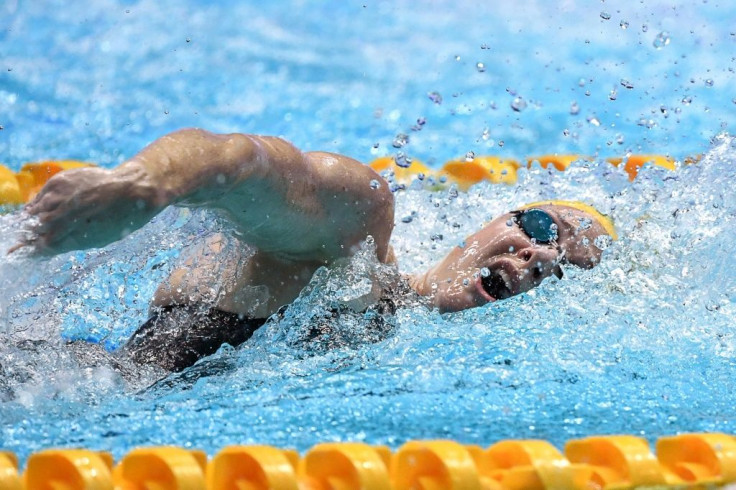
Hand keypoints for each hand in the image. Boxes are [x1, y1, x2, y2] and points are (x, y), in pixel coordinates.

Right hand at [10, 167, 146, 254]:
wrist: (130, 191)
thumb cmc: (118, 220)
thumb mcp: (94, 240)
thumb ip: (67, 243)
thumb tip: (45, 246)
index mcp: (66, 239)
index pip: (36, 247)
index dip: (30, 249)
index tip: (27, 250)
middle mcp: (57, 219)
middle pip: (31, 230)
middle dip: (31, 233)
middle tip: (36, 234)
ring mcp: (56, 199)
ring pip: (33, 212)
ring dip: (36, 218)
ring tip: (48, 220)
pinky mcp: (57, 182)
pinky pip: (40, 196)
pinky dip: (42, 203)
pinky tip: (51, 205)